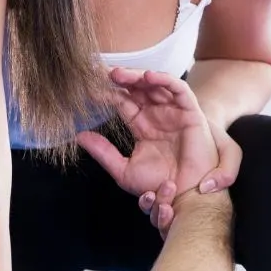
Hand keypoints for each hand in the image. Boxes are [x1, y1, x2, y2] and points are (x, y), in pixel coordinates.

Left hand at [77, 69, 230, 228]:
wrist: (184, 197)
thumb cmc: (158, 185)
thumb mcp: (124, 169)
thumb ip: (103, 152)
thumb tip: (79, 136)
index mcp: (142, 126)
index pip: (123, 103)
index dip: (108, 94)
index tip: (89, 88)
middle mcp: (157, 115)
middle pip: (137, 89)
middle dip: (121, 79)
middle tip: (102, 74)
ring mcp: (174, 112)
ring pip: (155, 85)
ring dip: (138, 76)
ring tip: (118, 74)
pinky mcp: (191, 112)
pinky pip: (179, 89)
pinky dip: (165, 79)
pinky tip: (148, 76)